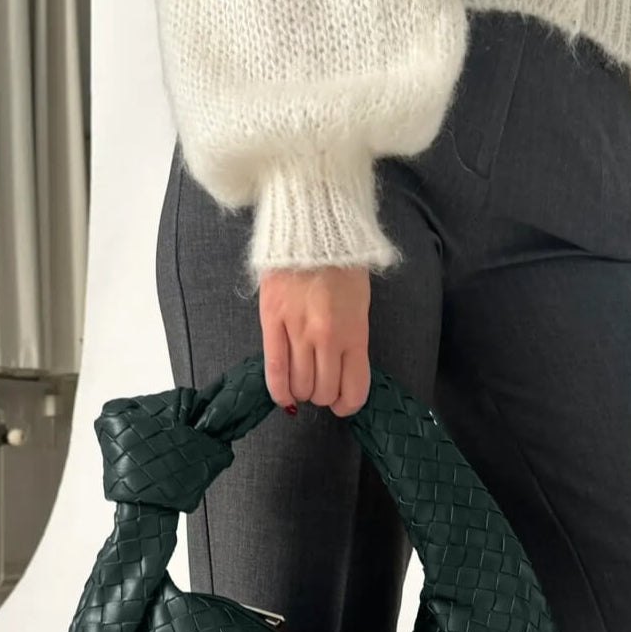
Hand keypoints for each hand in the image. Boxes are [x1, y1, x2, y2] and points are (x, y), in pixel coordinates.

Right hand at [259, 266, 370, 417]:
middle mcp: (327, 337)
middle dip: (323, 395)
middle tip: (320, 384)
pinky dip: (279, 390)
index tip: (342, 404)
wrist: (312, 226)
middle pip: (323, 391)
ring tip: (302, 381)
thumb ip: (352, 339)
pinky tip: (283, 396)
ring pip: (299, 384)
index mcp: (355, 332)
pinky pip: (273, 369)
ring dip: (302, 391)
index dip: (347, 405)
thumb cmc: (341, 264)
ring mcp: (298, 330)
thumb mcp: (360, 304)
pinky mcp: (271, 321)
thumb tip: (341, 372)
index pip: (353, 389)